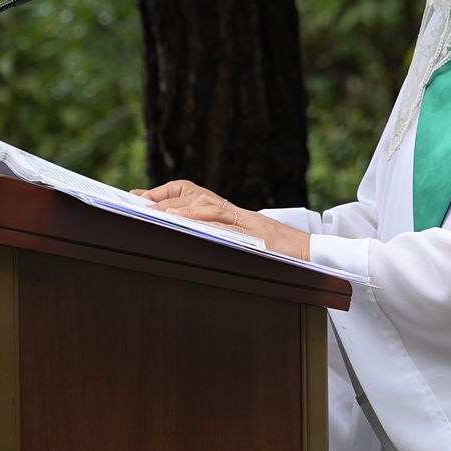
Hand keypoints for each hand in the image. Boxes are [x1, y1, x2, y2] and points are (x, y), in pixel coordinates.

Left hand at [131, 179, 312, 260]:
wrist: (310, 255)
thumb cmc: (278, 254)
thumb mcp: (244, 243)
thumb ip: (220, 237)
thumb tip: (186, 236)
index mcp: (233, 214)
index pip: (196, 196)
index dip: (168, 195)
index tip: (140, 198)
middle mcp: (238, 213)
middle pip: (198, 198)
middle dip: (167, 200)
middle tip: (140, 203)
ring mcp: (247, 222)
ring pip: (210, 208)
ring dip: (182, 209)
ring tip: (158, 212)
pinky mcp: (256, 234)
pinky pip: (227, 226)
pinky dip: (207, 223)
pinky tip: (188, 224)